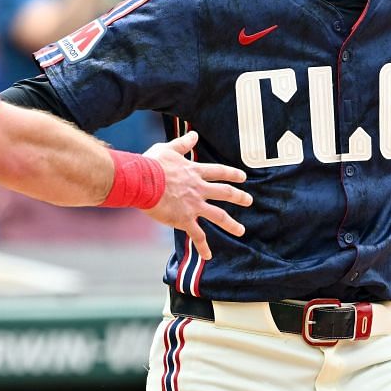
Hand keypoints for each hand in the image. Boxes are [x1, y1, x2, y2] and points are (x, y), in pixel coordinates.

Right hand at [140, 130, 249, 260]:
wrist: (141, 182)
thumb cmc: (151, 164)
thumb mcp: (168, 149)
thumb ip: (183, 144)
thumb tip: (194, 134)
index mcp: (194, 171)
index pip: (219, 172)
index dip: (232, 174)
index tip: (242, 177)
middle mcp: (198, 189)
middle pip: (225, 193)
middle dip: (239, 197)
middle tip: (248, 201)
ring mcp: (193, 205)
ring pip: (218, 216)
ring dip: (231, 224)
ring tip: (241, 230)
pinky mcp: (184, 220)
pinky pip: (197, 235)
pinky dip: (203, 246)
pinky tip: (208, 256)